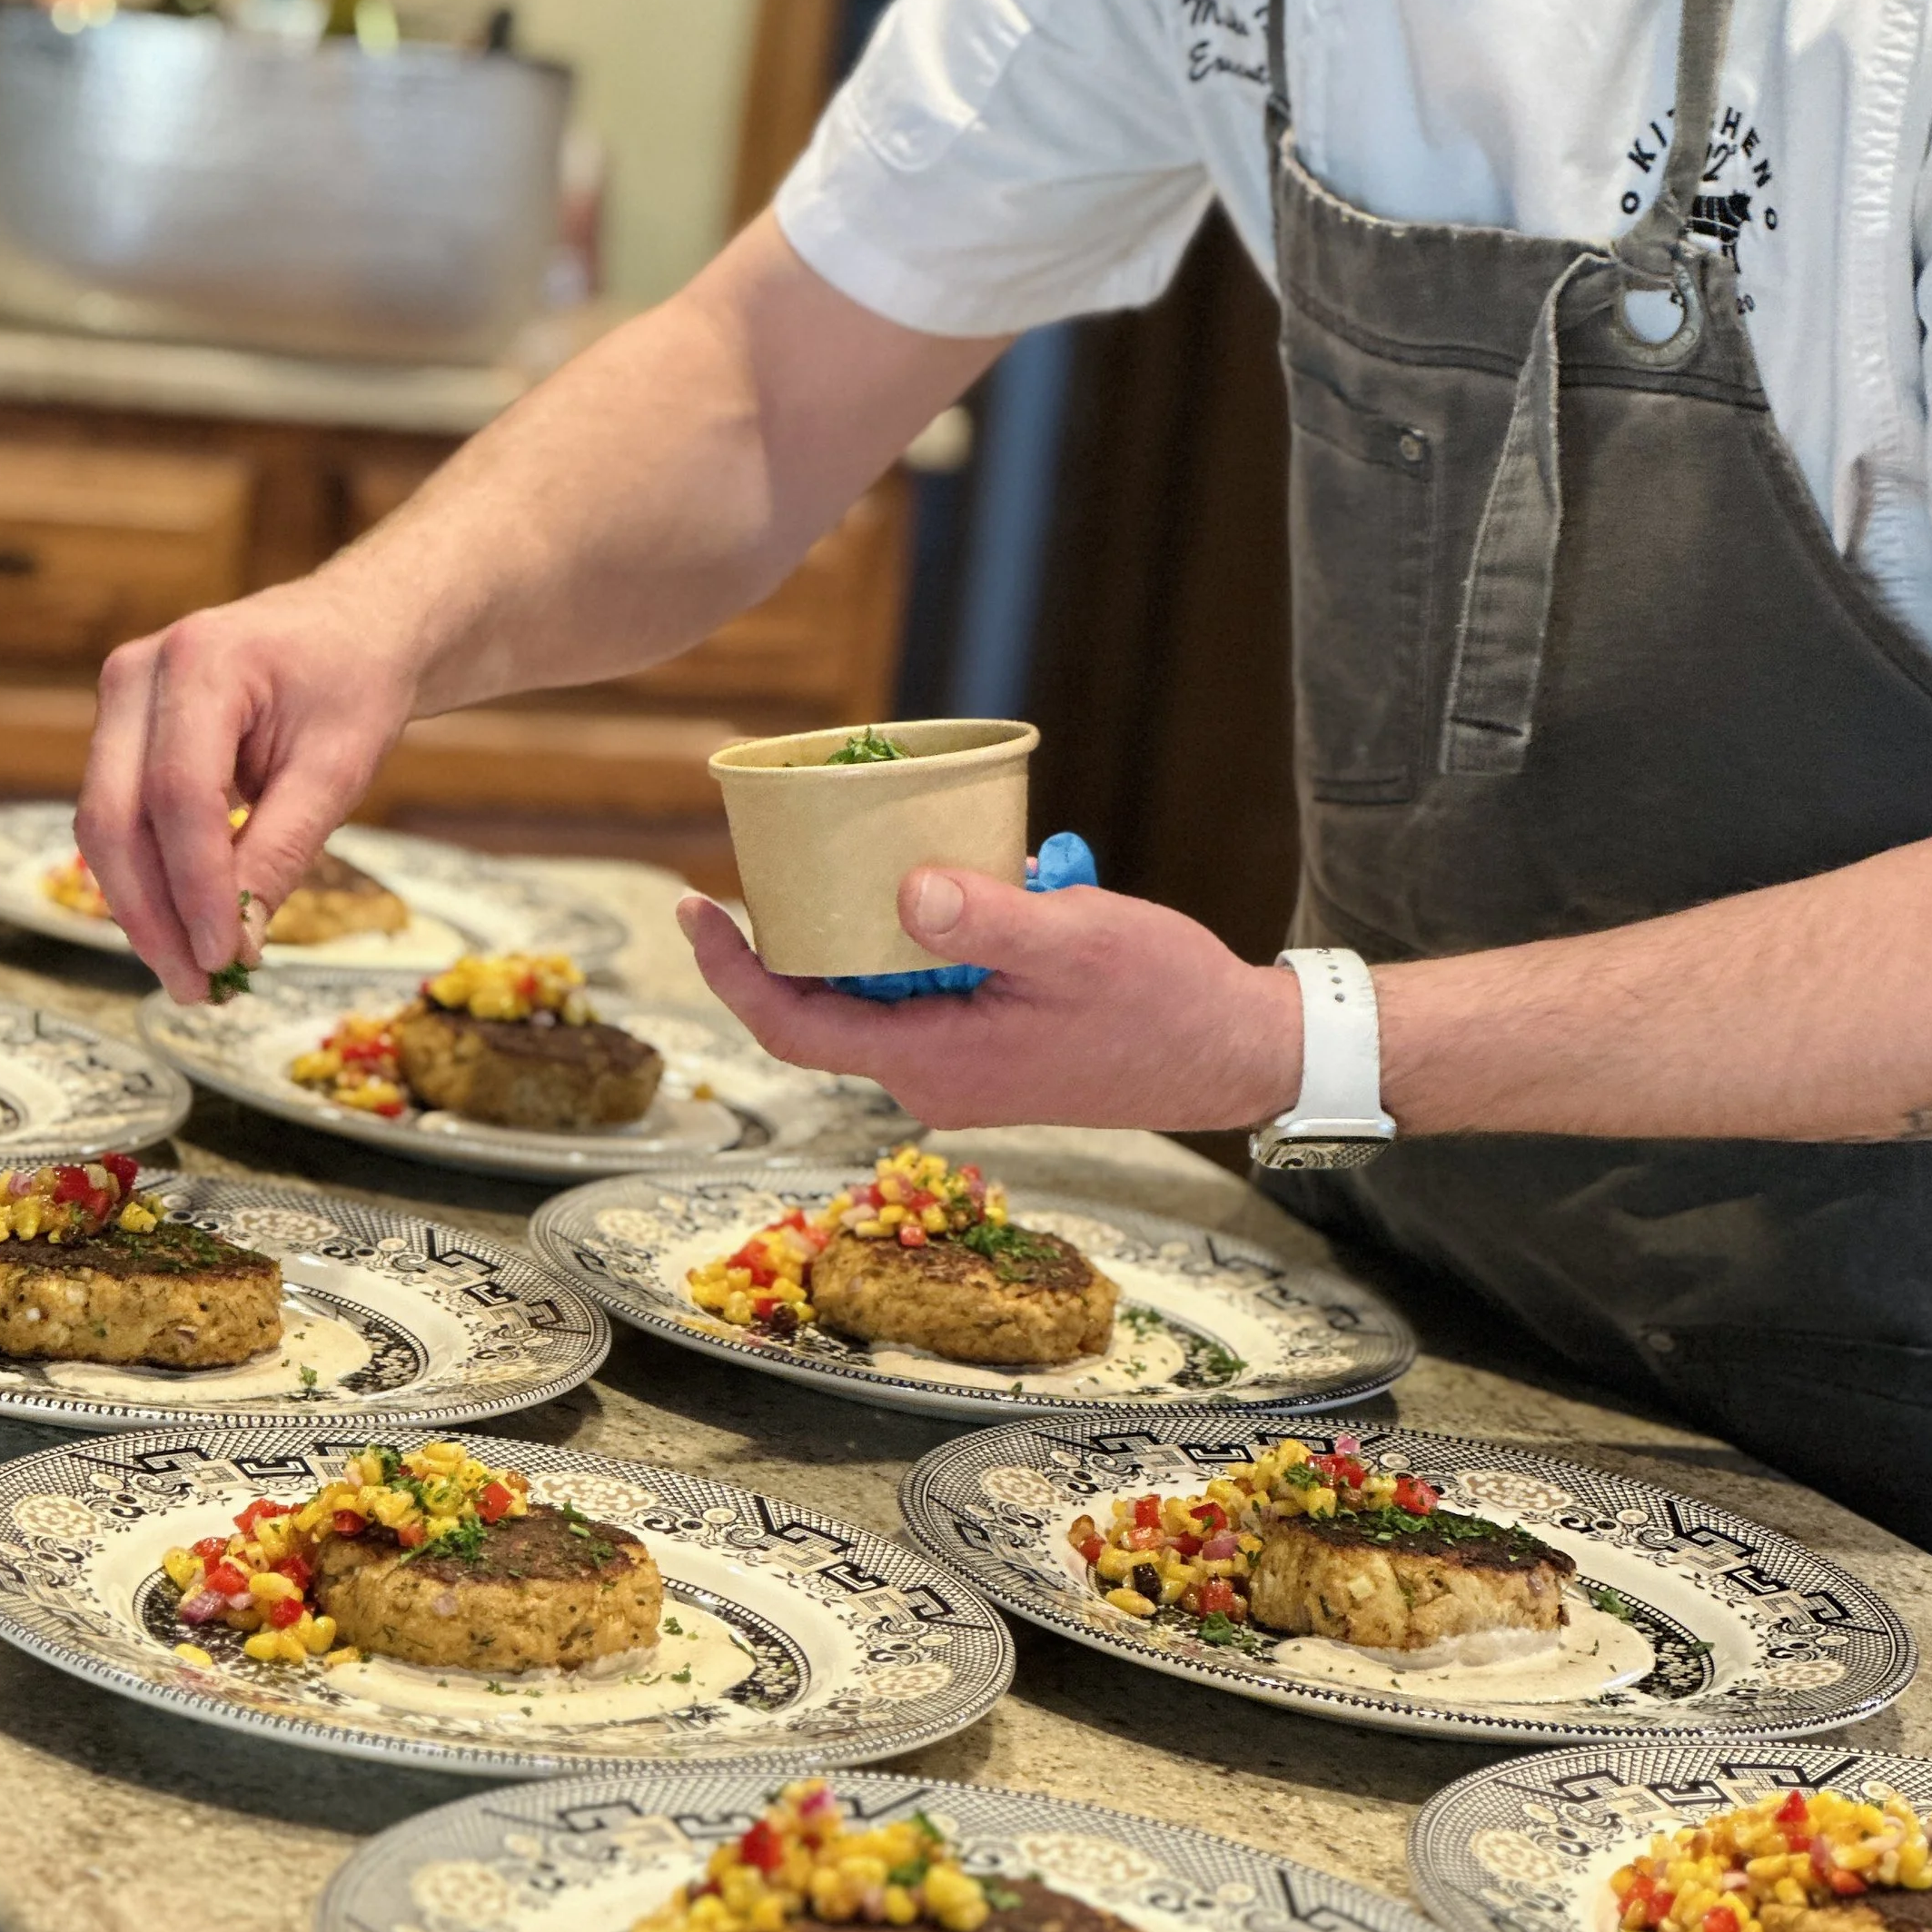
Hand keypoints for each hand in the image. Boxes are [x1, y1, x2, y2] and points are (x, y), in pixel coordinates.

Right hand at [76, 574, 417, 1002]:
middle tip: (197, 987)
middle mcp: (139, 672)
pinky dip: (148, 879)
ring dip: (143, 909)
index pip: (180, 795)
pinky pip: (118, 817)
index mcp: (203, 661)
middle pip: (116, 816)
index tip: (224, 956)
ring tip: (192, 975)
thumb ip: (282, 850)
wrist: (352, 628)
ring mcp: (119, 699)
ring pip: (104, 826)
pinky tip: (184, 930)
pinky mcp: (120, 731)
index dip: (196, 886)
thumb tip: (236, 942)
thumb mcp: (339, 767)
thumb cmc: (355, 684)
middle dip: (152, 914)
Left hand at [678, 866, 1299, 1133]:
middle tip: (774, 854)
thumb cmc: (1163, 999)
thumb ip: (982, 920)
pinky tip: (964, 884)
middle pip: (823, 1009)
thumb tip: (903, 891)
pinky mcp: (993, 1054)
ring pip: (877, 997)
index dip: (732, 971)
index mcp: (934, 1062)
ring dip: (872, 929)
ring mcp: (963, 1070)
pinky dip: (922, 941)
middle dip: (793, 934)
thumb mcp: (1072, 940)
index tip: (693, 906)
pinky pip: (924, 994)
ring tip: (888, 853)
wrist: (1238, 1053)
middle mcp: (934, 1077)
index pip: (793, 1026)